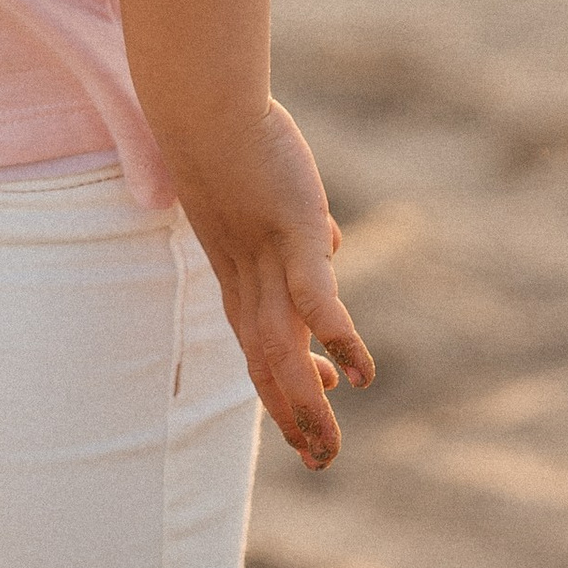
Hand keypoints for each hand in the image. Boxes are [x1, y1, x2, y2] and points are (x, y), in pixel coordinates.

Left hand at [175, 101, 373, 469]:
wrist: (204, 104)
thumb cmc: (237, 140)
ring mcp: (268, 263)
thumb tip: (327, 242)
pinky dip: (338, 339)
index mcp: (240, 277)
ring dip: (310, 405)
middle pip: (269, 367)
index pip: (260, 350)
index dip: (281, 391)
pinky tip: (363, 373)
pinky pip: (317, 300)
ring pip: (287, 352)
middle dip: (294, 418)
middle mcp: (249, 282)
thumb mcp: (270, 197)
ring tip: (330, 449)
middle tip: (320, 463)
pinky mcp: (292, 236)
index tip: (303, 425)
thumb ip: (299, 231)